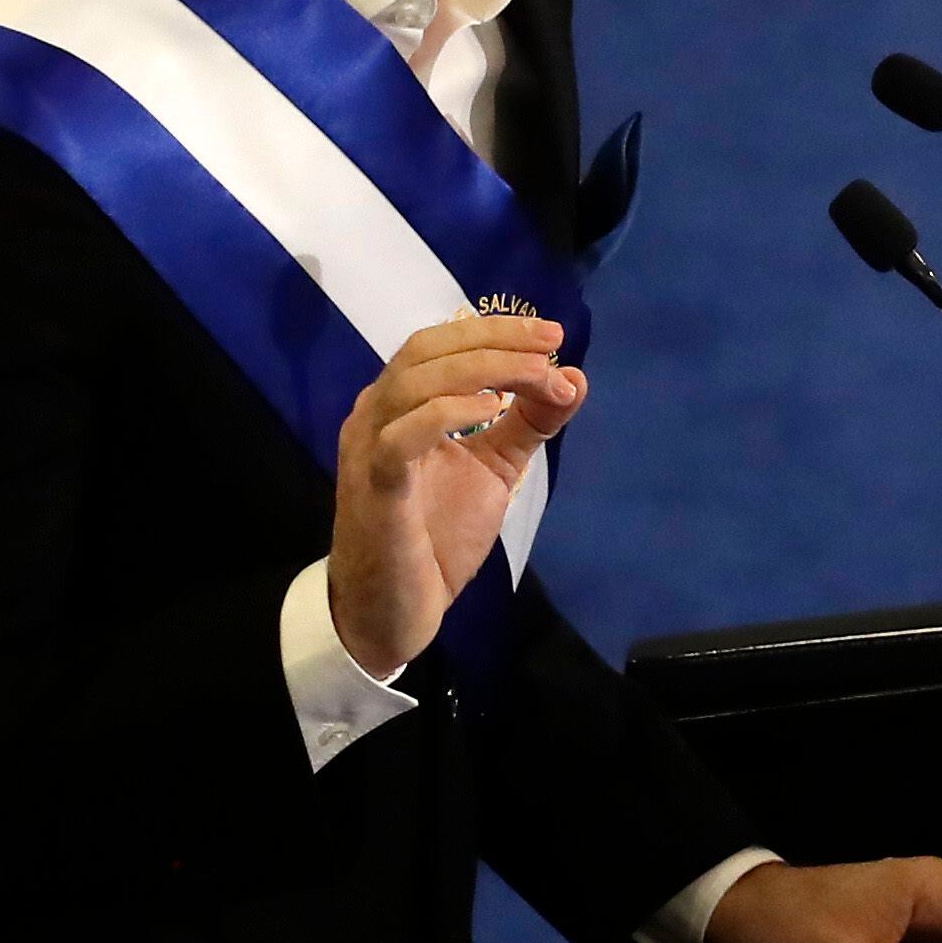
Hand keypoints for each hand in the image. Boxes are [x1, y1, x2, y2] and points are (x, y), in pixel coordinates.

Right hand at [327, 314, 584, 679]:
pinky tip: (492, 410)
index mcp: (400, 404)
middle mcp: (376, 414)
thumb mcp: (494, 469)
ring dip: (481, 370)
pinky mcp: (374, 487)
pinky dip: (446, 412)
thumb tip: (573, 378)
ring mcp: (368, 448)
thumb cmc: (435, 537)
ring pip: (412, 382)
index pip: (441, 344)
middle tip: (549, 344)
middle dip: (493, 339)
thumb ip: (528, 424)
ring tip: (535, 375)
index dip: (496, 331)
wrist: (396, 611)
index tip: (552, 336)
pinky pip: (400, 437)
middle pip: (426, 349)